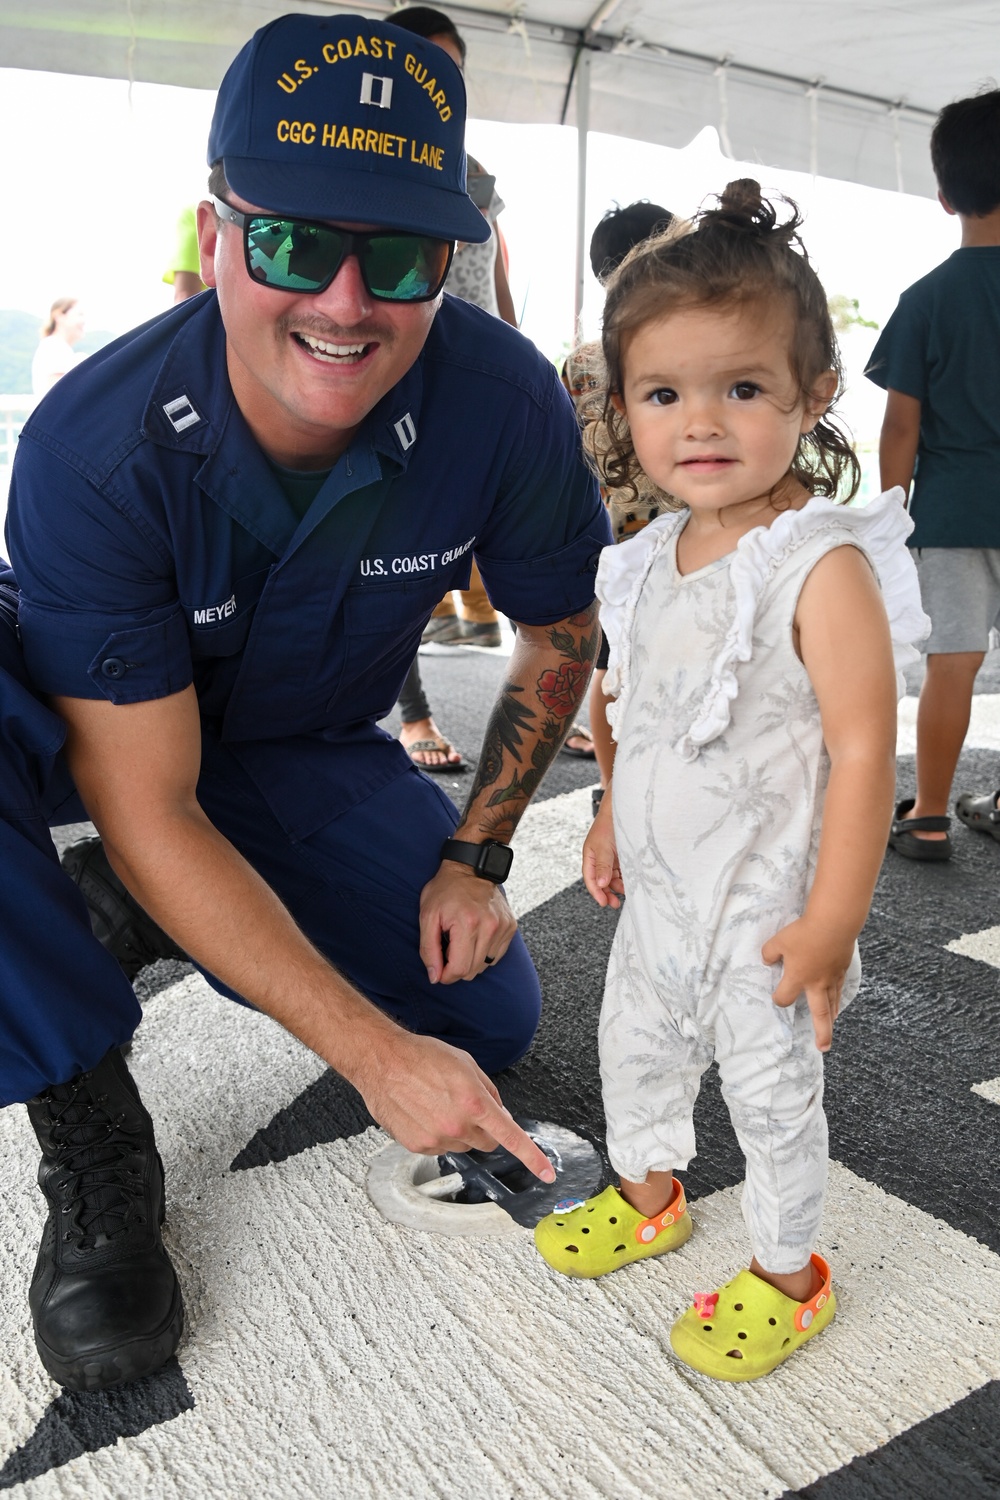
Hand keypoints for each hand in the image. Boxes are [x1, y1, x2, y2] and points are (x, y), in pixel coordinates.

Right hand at [356, 1029, 555, 1180]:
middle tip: (465, 1107)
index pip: (511, 1137)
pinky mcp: (417, 1146)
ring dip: (457, 1131)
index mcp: (474, 1102)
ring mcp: (436, 1138)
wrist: (382, 1060)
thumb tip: (500, 1113)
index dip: (532, 1158)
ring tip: (436, 1104)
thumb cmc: (422, 1056)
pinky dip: (436, 1135)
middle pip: (486, 1143)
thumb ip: (488, 1092)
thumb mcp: (466, 1064)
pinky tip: (423, 1113)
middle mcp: (457, 1125)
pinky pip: (439, 1148)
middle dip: (484, 1129)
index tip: (547, 1173)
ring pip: (461, 1146)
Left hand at [419, 860, 516, 983]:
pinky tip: (475, 937)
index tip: (439, 969)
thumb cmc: (445, 890)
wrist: (470, 867)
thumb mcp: (427, 916)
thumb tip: (435, 978)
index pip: (460, 969)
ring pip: (485, 966)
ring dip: (470, 960)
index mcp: (467, 924)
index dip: (446, 976)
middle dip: (457, 968)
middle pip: (473, 971)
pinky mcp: (510, 926)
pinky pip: (496, 956)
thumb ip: (428, 949)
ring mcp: (503, 926)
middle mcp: (490, 926)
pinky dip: (483, 953)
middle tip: (448, 949)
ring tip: (462, 940)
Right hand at [582, 792, 623, 907]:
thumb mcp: (604, 847)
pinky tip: (630, 883)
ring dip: (617, 886)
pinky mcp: (620, 856)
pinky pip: (621, 871)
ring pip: (612, 877)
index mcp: (590, 856)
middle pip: (601, 881)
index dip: (596, 892)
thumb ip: (603, 866)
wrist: (622, 810)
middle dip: (607, 893)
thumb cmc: (609, 826)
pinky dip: (624, 878)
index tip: (604, 903)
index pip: (590, 879)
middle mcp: (598, 859)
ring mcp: (610, 858)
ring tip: (626, 892)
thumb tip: (601, 884)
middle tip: (615, 904)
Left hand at [761, 916, 855, 1052]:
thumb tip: (767, 960)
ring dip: (832, 1017)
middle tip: (822, 1047)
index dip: (778, 999)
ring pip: (833, 1002)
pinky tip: (838, 1000)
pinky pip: (839, 988)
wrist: (834, 923)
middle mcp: (817, 983)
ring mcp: (832, 977)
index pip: (784, 998)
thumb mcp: (779, 941)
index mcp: (798, 978)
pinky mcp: (842, 967)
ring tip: (831, 1026)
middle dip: (822, 1033)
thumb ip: (770, 953)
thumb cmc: (804, 932)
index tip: (776, 997)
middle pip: (820, 1014)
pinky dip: (838, 997)